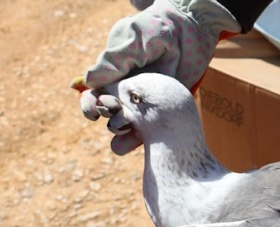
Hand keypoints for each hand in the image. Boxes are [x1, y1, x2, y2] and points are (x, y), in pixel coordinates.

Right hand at [81, 0, 239, 154]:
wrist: (192, 31)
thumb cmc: (158, 30)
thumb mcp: (134, 41)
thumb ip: (114, 61)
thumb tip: (88, 82)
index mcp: (113, 74)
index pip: (93, 95)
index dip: (90, 106)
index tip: (96, 110)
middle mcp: (127, 90)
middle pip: (109, 114)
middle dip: (109, 118)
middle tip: (118, 113)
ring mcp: (146, 102)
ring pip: (128, 125)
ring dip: (122, 132)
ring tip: (128, 128)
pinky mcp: (164, 111)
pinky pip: (150, 129)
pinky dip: (142, 139)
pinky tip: (138, 143)